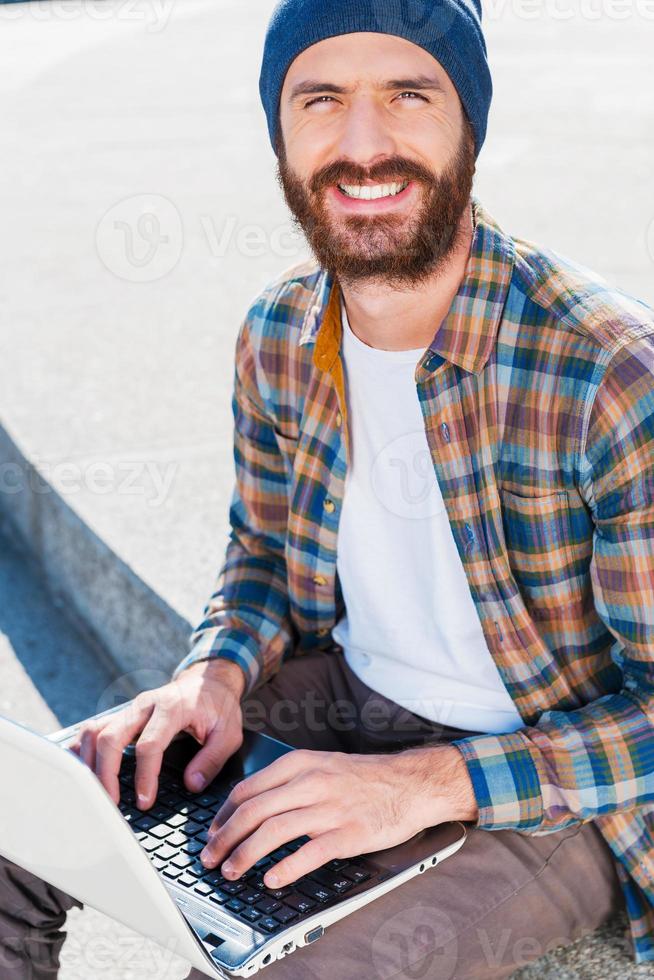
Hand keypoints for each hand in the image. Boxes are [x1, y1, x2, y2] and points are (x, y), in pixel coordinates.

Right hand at [67, 659, 246, 808]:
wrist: (209, 680)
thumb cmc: (218, 706)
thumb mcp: (229, 732)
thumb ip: (212, 759)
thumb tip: (191, 785)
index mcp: (172, 708)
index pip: (149, 744)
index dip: (144, 776)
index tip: (145, 801)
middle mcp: (145, 705)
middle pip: (111, 737)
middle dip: (106, 774)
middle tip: (112, 804)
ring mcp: (130, 708)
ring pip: (95, 731)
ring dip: (89, 763)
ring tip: (95, 793)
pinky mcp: (122, 714)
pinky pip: (93, 729)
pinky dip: (84, 750)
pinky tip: (86, 772)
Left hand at [200, 744, 474, 889]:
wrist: (409, 783)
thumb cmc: (364, 777)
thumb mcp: (322, 764)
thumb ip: (289, 780)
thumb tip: (252, 804)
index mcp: (301, 764)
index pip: (247, 789)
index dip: (223, 815)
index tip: (212, 832)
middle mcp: (311, 783)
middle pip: (253, 811)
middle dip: (225, 838)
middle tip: (211, 858)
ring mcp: (330, 809)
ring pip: (273, 832)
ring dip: (245, 855)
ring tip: (232, 872)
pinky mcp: (348, 833)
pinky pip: (309, 853)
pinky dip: (285, 868)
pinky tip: (271, 879)